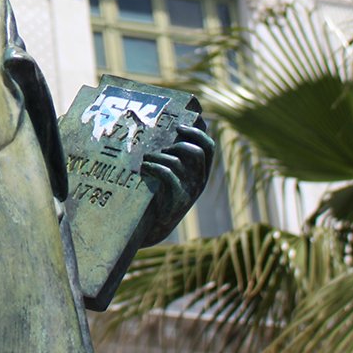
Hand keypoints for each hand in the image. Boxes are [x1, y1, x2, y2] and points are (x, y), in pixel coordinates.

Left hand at [138, 119, 215, 245]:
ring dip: (158, 156)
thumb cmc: (159, 192)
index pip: (209, 146)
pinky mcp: (178, 200)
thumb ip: (174, 156)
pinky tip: (144, 168)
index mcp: (201, 171)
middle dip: (178, 144)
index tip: (178, 126)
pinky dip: (154, 167)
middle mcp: (200, 180)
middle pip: (198, 152)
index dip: (196, 132)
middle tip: (161, 149)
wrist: (153, 225)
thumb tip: (164, 127)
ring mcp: (190, 191)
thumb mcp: (172, 174)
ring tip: (146, 159)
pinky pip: (168, 175)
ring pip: (178, 162)